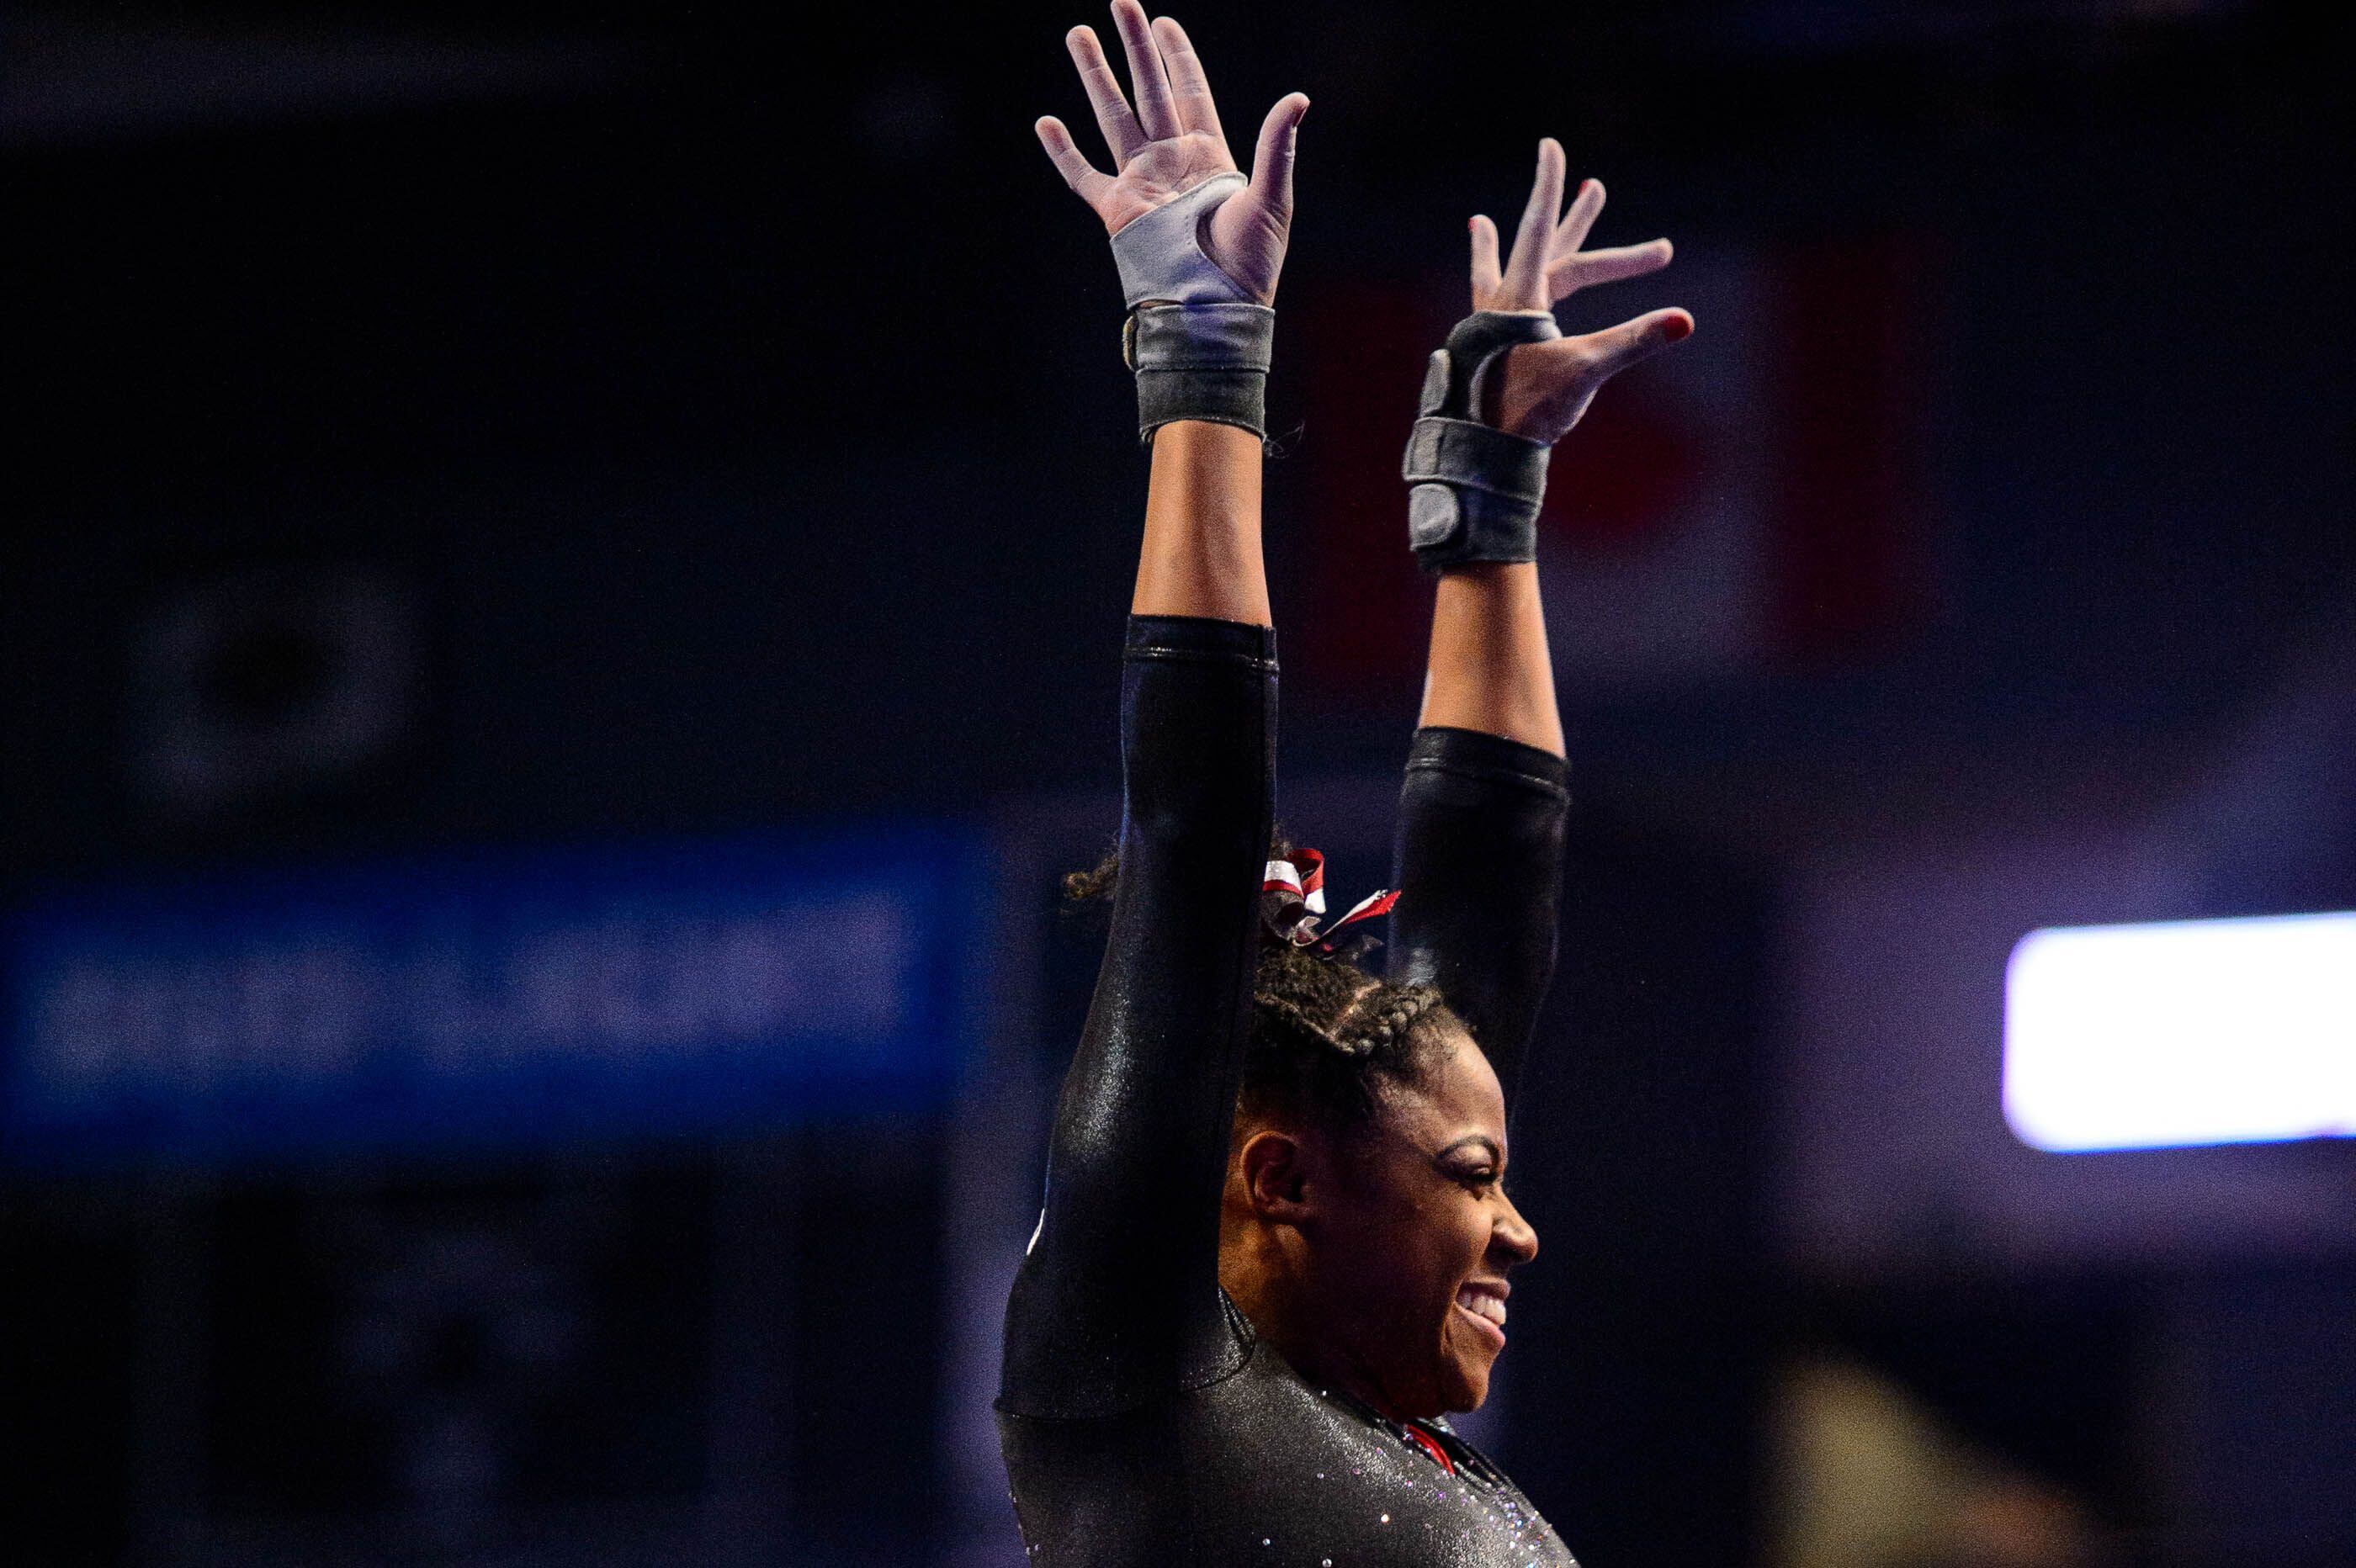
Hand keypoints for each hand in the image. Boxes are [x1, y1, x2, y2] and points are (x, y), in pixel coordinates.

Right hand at [1035, 2, 1308, 304]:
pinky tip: (1047, 123)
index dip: (1177, 55)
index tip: (1162, 23)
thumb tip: (1298, 97)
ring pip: (1113, 117)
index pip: (1190, 90)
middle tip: (1120, 2)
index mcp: (1209, 154)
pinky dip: (1064, 152)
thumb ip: (1277, 146)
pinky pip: (1084, 176)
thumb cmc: (1250, 263)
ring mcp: (1142, 183)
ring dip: (1096, 77)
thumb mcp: (1272, 199)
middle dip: (1133, 46)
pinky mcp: (1118, 211)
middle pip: (1148, 90)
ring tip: (1079, 36)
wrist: (1215, 308)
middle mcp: (1172, 161)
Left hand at [1469, 139, 1692, 445]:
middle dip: (1580, 225)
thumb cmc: (1526, 410)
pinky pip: (1498, 301)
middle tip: (1597, 187)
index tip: (1549, 145)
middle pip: (1548, 251)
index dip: (1549, 187)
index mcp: (1520, 298)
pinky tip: (1493, 290)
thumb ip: (1634, 341)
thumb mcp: (1584, 371)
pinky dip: (1497, 285)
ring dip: (1517, 242)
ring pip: (1516, 272)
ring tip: (1483, 220)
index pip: (1538, 228)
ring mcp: (1493, 326)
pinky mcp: (1491, 349)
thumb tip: (1685, 320)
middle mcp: (1502, 303)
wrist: (1478, 452)